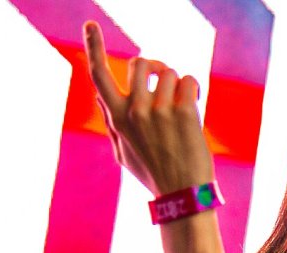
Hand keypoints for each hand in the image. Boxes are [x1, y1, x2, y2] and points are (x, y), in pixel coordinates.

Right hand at [82, 21, 213, 195]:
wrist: (183, 194)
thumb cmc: (153, 174)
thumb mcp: (123, 152)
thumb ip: (111, 122)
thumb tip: (100, 96)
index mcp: (117, 119)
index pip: (99, 76)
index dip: (94, 47)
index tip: (91, 24)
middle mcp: (135, 111)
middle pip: (140, 64)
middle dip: (154, 67)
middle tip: (164, 81)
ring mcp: (160, 111)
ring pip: (168, 72)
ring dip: (178, 84)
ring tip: (182, 105)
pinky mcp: (184, 112)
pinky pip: (188, 80)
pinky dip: (193, 88)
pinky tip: (195, 103)